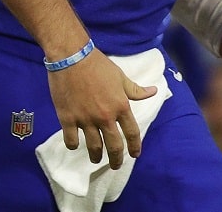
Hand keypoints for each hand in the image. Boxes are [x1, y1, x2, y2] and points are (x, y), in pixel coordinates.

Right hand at [48, 51, 156, 169]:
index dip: (135, 146)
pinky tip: (74, 145)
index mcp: (120, 106)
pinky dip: (73, 145)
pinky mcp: (67, 118)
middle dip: (116, 159)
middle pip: (114, 146)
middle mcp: (105, 117)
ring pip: (93, 146)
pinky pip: (71, 139)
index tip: (134, 154)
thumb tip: (154, 91)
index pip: (132, 133)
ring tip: (96, 159)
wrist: (71, 56)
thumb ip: (136, 89)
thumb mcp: (120, 76)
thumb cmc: (97, 64)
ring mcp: (85, 119)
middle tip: (115, 165)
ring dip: (96, 156)